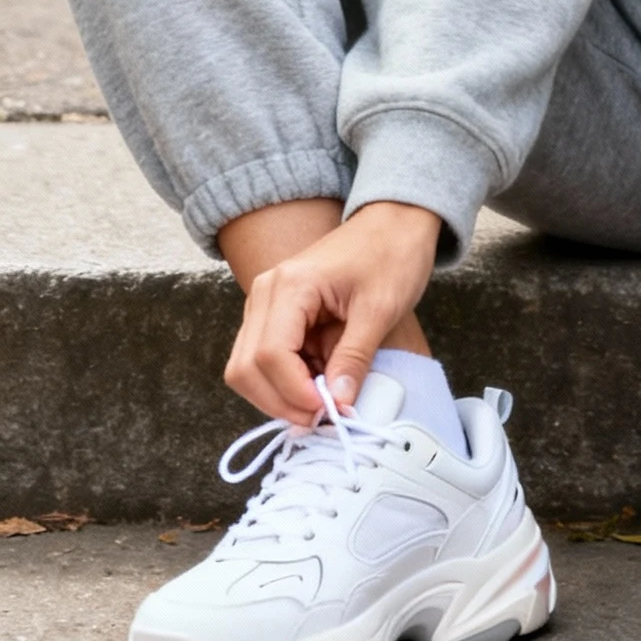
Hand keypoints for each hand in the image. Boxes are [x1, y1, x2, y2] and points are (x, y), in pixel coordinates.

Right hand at [224, 202, 442, 428]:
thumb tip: (337, 406)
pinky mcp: (275, 313)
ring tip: (323, 402)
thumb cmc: (392, 255)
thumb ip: (354, 358)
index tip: (329, 410)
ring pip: (247, 368)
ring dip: (280, 394)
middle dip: (279, 401)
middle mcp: (265, 293)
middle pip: (245, 368)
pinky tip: (319, 384)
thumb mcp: (380, 309)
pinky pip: (265, 358)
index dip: (294, 392)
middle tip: (321, 418)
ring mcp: (265, 302)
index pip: (269, 355)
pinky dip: (286, 380)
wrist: (394, 222)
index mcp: (290, 286)